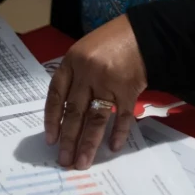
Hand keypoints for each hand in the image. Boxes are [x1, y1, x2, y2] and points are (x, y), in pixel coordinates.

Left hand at [45, 16, 146, 169]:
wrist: (144, 32)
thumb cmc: (112, 42)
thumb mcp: (84, 51)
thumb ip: (74, 77)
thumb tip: (66, 115)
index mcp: (72, 61)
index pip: (56, 95)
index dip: (52, 119)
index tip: (51, 140)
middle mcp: (87, 72)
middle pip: (75, 111)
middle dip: (69, 139)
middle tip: (65, 161)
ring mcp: (108, 80)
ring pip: (95, 117)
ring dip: (89, 143)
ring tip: (83, 162)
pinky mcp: (129, 88)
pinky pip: (121, 115)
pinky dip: (118, 132)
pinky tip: (113, 147)